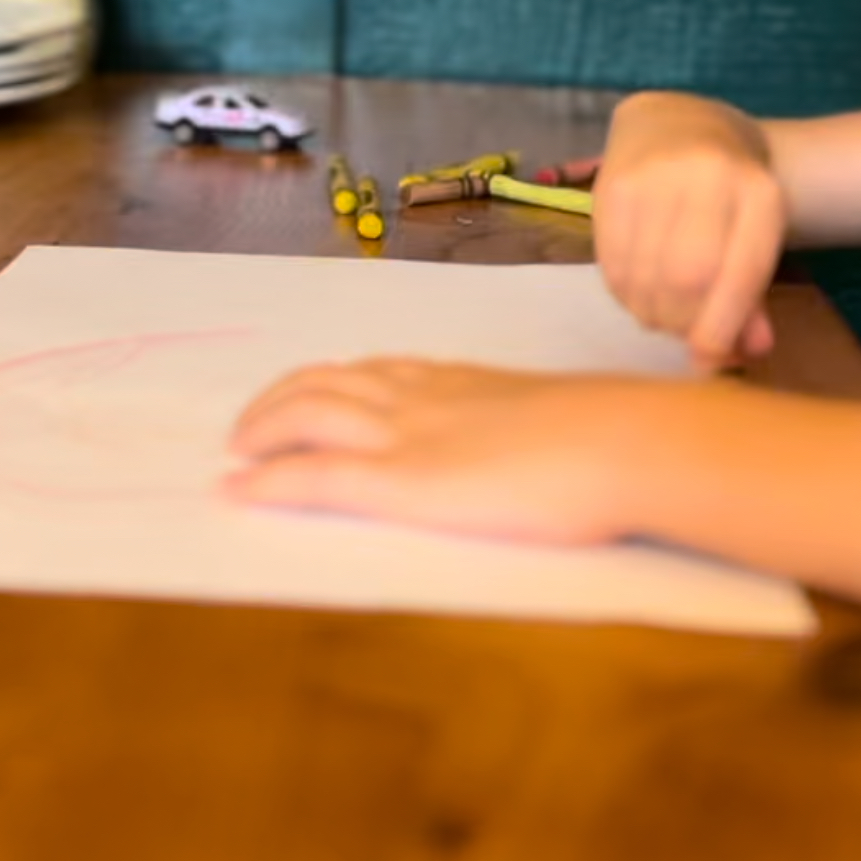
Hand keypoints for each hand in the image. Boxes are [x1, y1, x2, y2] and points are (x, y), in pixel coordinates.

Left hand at [227, 359, 636, 544]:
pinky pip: (316, 477)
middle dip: (278, 400)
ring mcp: (407, 436)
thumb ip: (532, 426)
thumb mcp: (560, 418)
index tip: (309, 392)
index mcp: (460, 382)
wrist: (625, 441)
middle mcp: (420, 396)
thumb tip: (550, 444)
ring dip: (261, 430)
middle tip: (249, 425)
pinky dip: (269, 480)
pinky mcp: (403, 483)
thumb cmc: (614, 437)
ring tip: (235, 450)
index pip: (377, 371)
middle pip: (326, 382)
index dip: (332, 381)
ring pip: (307, 415)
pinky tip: (238, 489)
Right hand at [595, 93, 787, 367]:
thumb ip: (752, 295)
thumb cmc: (724, 192)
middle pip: (687, 280)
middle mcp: (707, 176)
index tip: (709, 360)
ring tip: (660, 312)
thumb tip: (749, 352)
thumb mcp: (753, 233)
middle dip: (682, 323)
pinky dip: (624, 295)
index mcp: (759, 192)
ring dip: (650, 314)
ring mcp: (654, 177)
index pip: (738, 275)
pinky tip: (638, 291)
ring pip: (645, 278)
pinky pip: (611, 266)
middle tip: (682, 334)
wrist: (674, 123)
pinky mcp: (610, 186)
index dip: (721, 329)